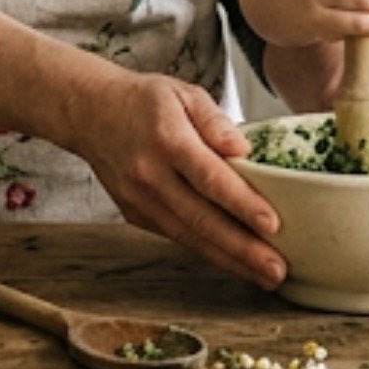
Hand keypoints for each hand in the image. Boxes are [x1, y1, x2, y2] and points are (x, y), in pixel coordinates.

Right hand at [85, 70, 287, 291]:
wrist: (90, 113)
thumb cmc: (145, 100)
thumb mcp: (183, 92)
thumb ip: (215, 120)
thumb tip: (244, 149)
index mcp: (168, 139)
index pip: (210, 177)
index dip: (242, 203)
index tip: (273, 224)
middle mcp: (150, 175)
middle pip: (201, 219)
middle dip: (242, 249)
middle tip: (277, 269)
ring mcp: (139, 200)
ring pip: (189, 237)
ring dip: (229, 260)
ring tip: (264, 275)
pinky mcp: (135, 215)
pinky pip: (176, 236)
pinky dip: (206, 251)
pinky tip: (234, 261)